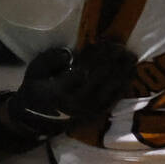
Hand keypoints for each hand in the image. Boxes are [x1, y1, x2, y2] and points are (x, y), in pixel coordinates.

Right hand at [6, 41, 137, 137]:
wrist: (34, 121)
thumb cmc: (34, 91)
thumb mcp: (34, 71)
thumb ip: (49, 59)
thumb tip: (68, 53)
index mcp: (60, 90)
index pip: (83, 70)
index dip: (96, 56)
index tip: (104, 42)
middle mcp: (76, 102)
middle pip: (100, 78)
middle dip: (113, 60)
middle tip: (121, 46)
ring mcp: (87, 110)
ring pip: (110, 89)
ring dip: (122, 72)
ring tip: (130, 57)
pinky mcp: (94, 115)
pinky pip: (113, 100)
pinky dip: (123, 87)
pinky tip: (129, 75)